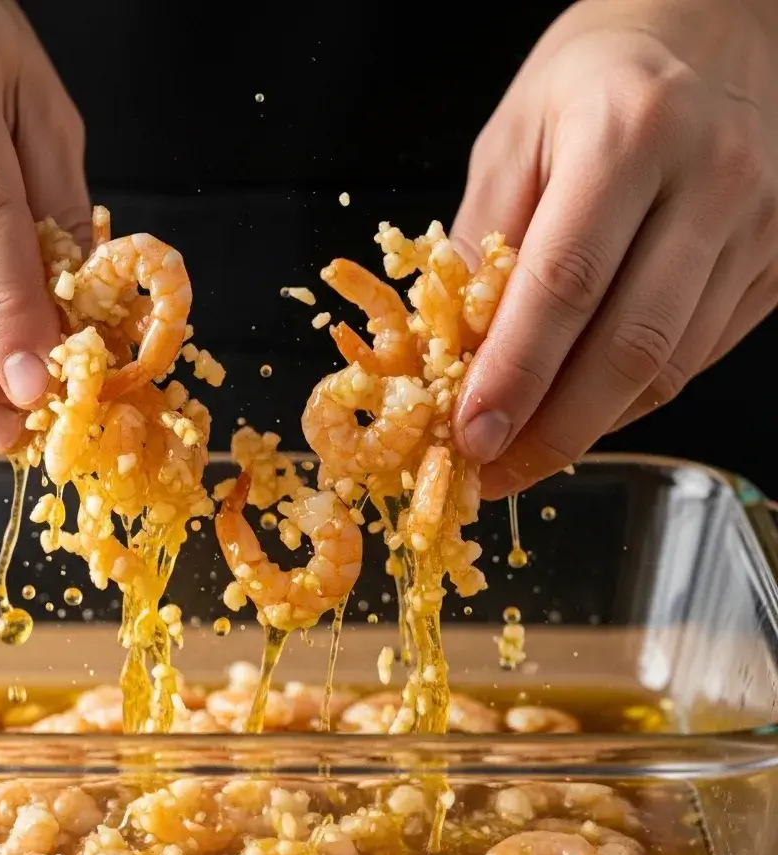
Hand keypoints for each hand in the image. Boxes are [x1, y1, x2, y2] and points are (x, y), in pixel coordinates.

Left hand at [451, 0, 777, 497]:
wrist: (710, 32)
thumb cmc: (593, 81)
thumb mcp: (510, 139)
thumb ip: (481, 244)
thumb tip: (449, 353)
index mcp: (627, 134)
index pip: (565, 283)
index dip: (515, 374)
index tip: (470, 435)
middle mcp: (711, 179)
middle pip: (630, 344)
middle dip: (554, 429)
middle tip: (493, 472)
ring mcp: (760, 224)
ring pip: (670, 366)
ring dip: (590, 427)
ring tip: (525, 455)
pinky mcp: (777, 263)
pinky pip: (696, 358)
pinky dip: (631, 400)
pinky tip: (582, 413)